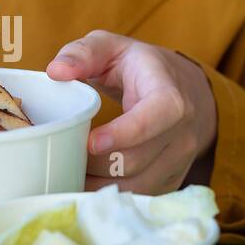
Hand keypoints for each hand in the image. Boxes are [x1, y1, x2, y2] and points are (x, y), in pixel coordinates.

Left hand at [46, 30, 216, 194]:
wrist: (188, 92)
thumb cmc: (142, 68)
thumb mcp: (113, 47)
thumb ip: (82, 53)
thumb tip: (56, 71)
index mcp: (170, 95)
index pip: (155, 118)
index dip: (124, 134)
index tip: (91, 141)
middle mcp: (182, 132)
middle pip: (137, 160)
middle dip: (95, 164)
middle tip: (63, 157)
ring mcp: (180, 160)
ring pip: (137, 186)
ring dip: (98, 186)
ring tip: (69, 175)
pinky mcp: (172, 180)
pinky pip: (140, 197)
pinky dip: (110, 196)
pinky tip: (86, 186)